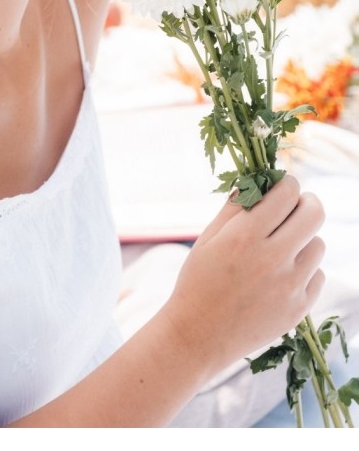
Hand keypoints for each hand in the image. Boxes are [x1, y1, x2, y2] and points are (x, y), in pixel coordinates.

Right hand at [161, 174, 325, 374]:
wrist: (199, 335)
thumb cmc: (199, 280)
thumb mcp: (208, 237)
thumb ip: (236, 207)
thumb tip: (260, 182)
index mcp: (245, 235)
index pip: (287, 193)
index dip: (287, 184)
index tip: (282, 187)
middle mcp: (272, 258)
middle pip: (314, 214)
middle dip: (307, 203)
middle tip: (296, 207)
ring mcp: (289, 286)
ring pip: (318, 245)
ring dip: (304, 240)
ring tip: (282, 248)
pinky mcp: (299, 309)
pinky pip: (318, 277)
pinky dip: (304, 271)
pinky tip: (282, 275)